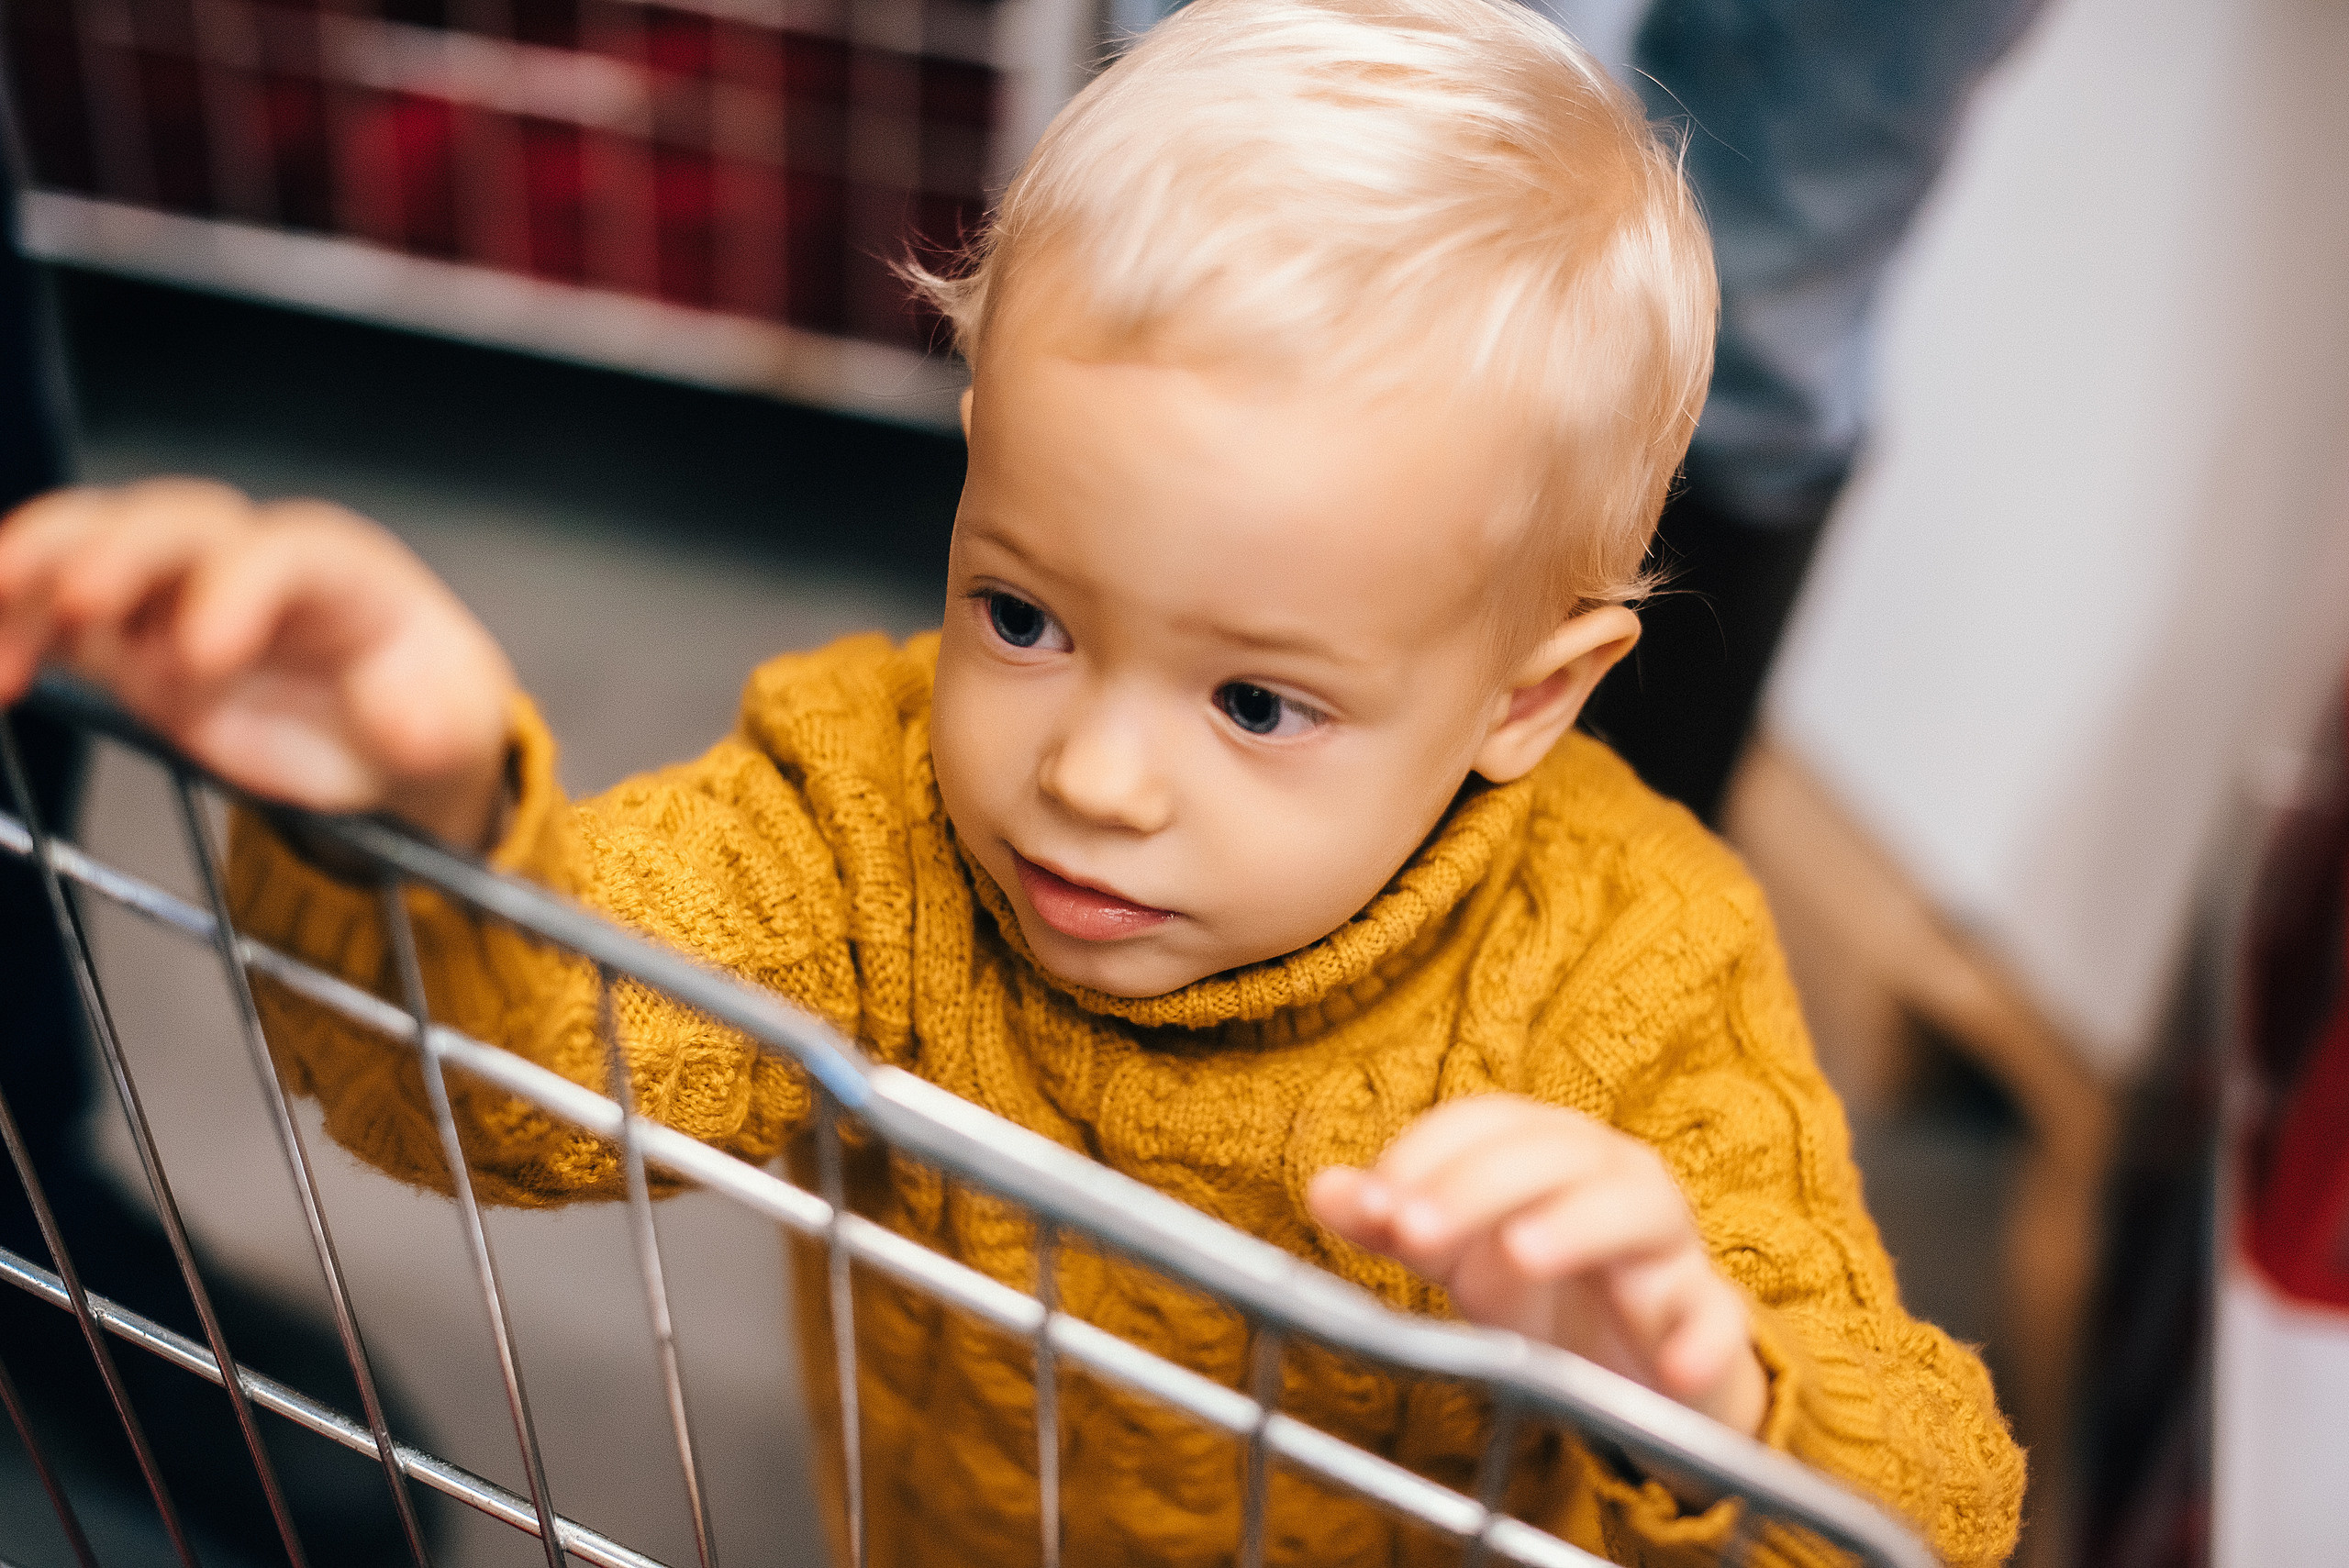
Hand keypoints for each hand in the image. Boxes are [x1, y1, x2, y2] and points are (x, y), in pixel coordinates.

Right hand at [0, 480, 517, 848]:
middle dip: (123, 554)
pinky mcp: (130, 633)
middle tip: (80, 606)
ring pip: (96, 542)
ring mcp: (180, 591)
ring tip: (1, 641)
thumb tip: (403, 719)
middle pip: (178, 526)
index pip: (285, 553)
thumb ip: (426, 722)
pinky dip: (15, 628)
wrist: (390, 725)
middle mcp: (251, 562)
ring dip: (36, 573)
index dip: (238, 588)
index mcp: (342, 572)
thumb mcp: (450, 726)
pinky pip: (55, 609)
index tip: (204, 654)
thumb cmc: (420, 707)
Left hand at [1308, 1094, 1767, 1434]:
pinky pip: (1717, 1321)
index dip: (1428, 1155)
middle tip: (1415, 1235)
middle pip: (1552, 1153)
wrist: (1637, 1376)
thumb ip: (1397, 1220)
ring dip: (1577, 1225)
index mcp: (1548, 1148)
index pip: (1487, 1122)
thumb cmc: (1542, 1292)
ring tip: (1522, 1254)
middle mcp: (1612, 1176)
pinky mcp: (1710, 1319)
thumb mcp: (1459, 1256)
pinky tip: (1666, 1369)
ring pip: (1636, 1208)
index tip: (1378, 1207)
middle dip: (1477, 1188)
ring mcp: (1667, 1246)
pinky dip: (1700, 1339)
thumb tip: (1324, 1189)